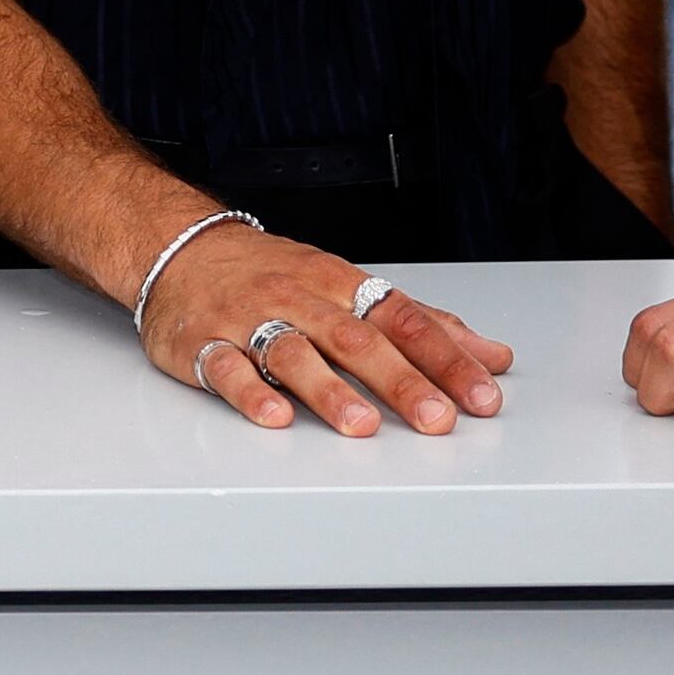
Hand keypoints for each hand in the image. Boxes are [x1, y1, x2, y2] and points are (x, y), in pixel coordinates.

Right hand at [140, 221, 512, 436]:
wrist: (180, 248)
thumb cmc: (274, 275)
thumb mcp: (350, 288)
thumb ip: (422, 325)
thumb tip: (492, 356)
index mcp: (340, 286)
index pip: (404, 320)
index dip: (446, 359)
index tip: (482, 396)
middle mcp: (300, 301)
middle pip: (355, 339)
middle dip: (400, 381)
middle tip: (436, 419)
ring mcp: (249, 322)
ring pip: (293, 353)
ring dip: (329, 391)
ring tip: (361, 426)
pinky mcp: (203, 345)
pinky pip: (226, 367)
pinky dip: (250, 392)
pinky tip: (274, 417)